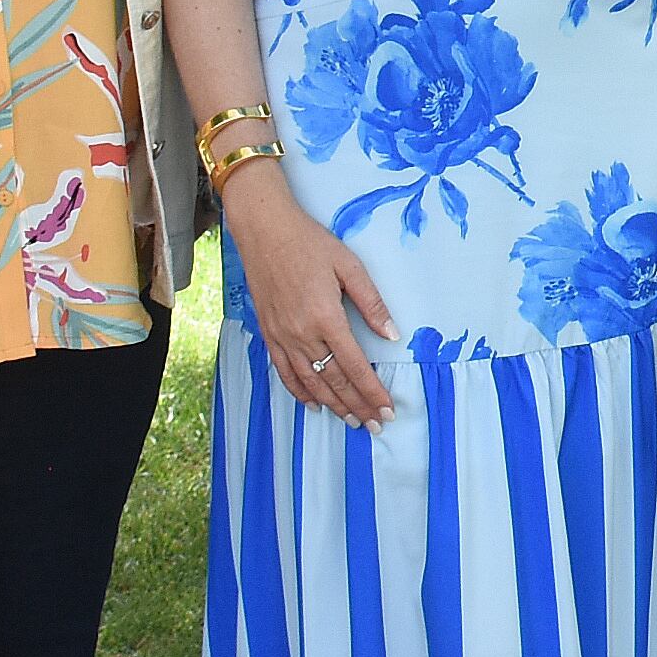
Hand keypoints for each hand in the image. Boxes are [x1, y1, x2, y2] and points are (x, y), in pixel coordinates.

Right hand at [227, 175, 400, 426]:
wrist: (264, 231)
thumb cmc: (310, 244)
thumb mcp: (349, 266)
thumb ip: (372, 303)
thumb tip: (393, 335)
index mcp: (326, 317)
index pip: (355, 366)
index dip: (372, 391)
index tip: (387, 409)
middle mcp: (302, 333)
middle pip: (334, 380)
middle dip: (357, 406)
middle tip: (375, 425)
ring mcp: (282, 336)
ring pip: (310, 382)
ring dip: (332, 405)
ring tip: (351, 422)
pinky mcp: (269, 333)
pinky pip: (284, 372)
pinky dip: (299, 392)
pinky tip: (313, 404)